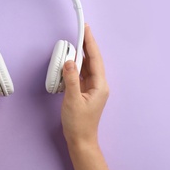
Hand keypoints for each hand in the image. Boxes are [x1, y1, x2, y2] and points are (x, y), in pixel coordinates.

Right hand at [61, 24, 110, 169]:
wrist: (80, 139)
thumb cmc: (78, 123)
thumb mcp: (72, 99)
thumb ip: (71, 79)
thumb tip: (69, 61)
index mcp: (100, 85)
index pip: (95, 58)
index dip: (90, 42)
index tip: (86, 29)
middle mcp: (99, 84)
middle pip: (93, 60)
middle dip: (87, 45)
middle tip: (80, 30)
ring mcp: (93, 88)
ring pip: (87, 66)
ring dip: (81, 54)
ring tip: (75, 41)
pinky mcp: (86, 91)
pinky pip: (82, 73)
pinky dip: (76, 65)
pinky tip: (71, 60)